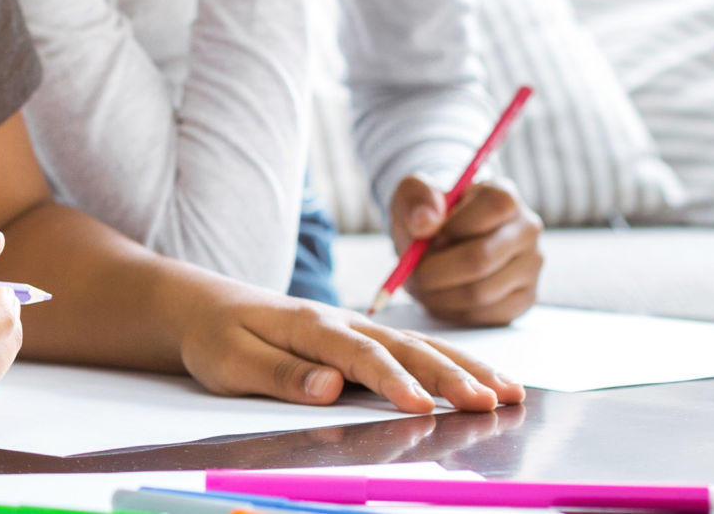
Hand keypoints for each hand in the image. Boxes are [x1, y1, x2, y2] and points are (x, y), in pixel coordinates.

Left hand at [176, 283, 522, 412]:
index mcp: (310, 326)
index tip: (422, 407)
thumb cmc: (217, 335)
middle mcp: (342, 322)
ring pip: (419, 346)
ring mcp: (357, 328)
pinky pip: (414, 350)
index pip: (359, 355)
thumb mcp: (231, 359)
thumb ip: (280, 373)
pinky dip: (454, 363)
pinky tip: (487, 381)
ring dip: (466, 367)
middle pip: (404, 348)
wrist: (204, 306)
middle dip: (450, 376)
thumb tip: (329, 386)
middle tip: (491, 403)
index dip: (392, 381)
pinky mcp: (362, 339)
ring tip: (510, 392)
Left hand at [388, 176, 543, 324]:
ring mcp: (530, 266)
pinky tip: (438, 297)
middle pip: (480, 259)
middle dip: (434, 271)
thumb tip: (425, 223)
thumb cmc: (429, 211)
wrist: (440, 234)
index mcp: (504, 195)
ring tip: (419, 285)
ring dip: (438, 295)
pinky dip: (453, 311)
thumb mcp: (413, 192)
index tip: (423, 236)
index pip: (491, 208)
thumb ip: (416, 199)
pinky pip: (486, 314)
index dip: (451, 226)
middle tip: (409, 274)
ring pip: (480, 292)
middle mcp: (526, 230)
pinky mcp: (524, 298)